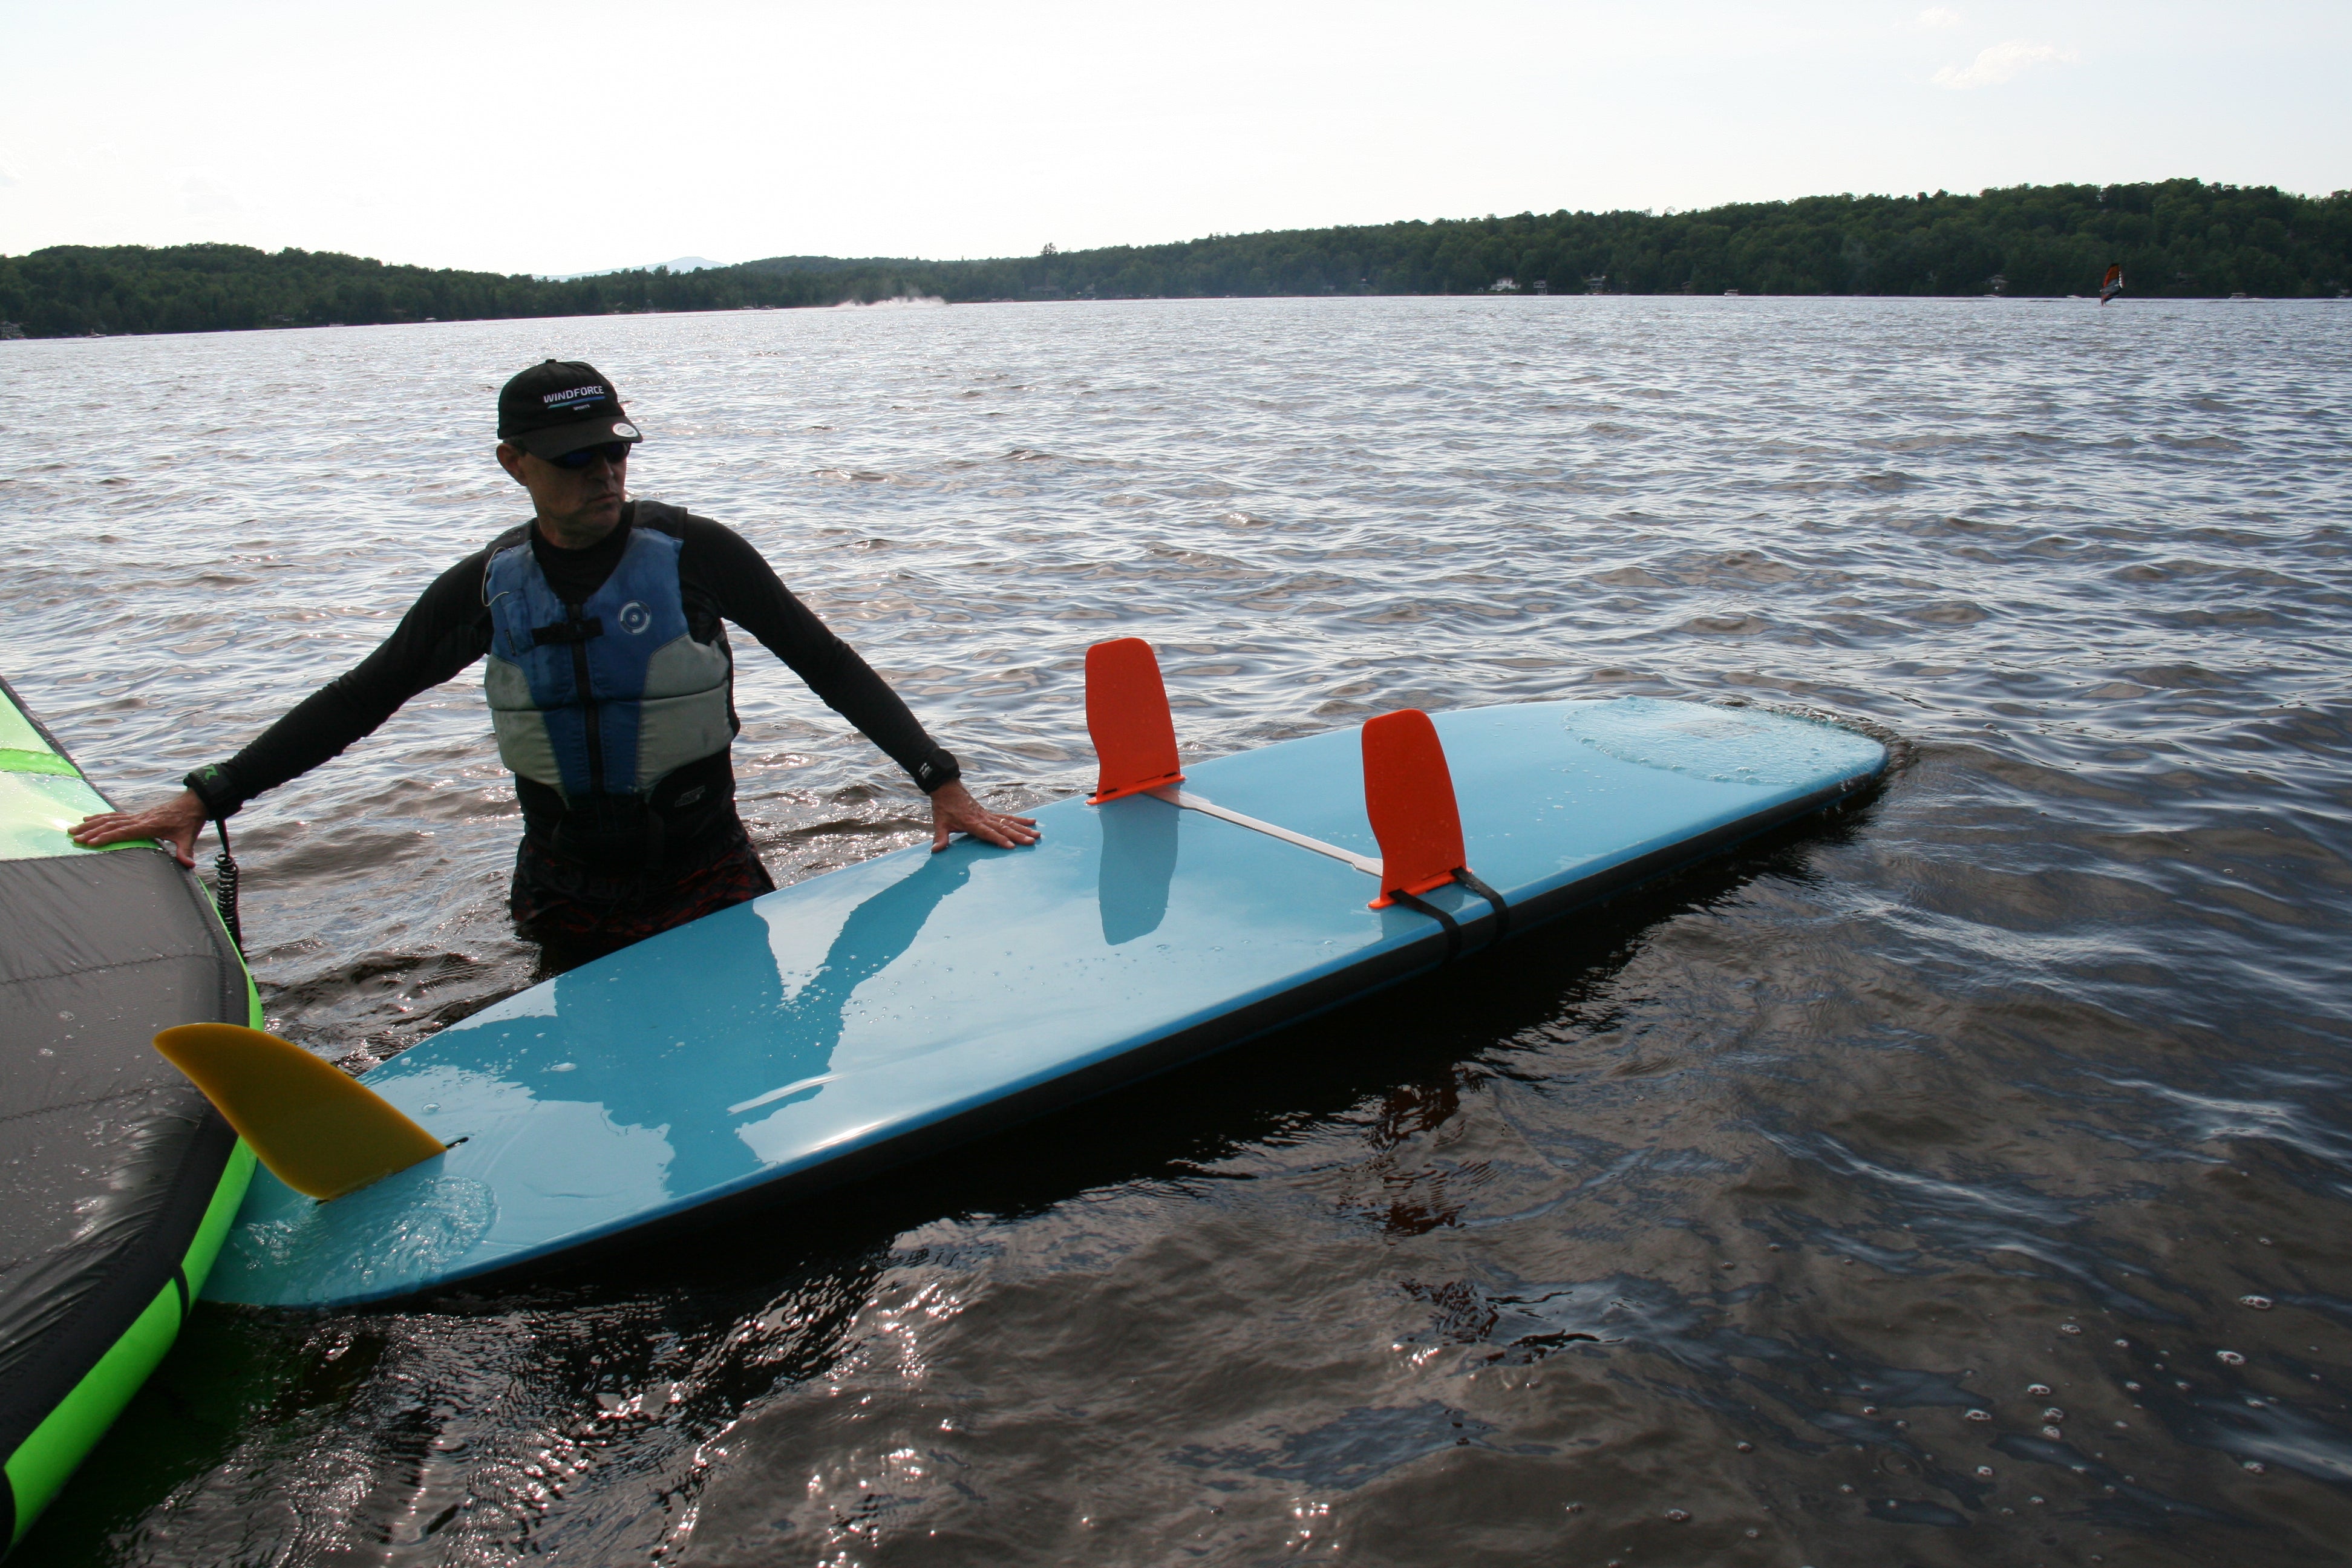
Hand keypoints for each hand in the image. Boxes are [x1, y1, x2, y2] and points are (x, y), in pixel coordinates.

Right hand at [71, 788, 209, 867]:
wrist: (193, 803)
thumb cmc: (189, 821)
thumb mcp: (189, 837)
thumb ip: (186, 851)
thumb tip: (189, 865)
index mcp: (149, 825)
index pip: (124, 832)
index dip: (107, 837)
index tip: (91, 843)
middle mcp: (139, 819)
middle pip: (111, 825)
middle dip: (91, 832)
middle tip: (74, 838)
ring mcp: (137, 816)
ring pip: (109, 819)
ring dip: (90, 824)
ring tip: (73, 829)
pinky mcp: (137, 815)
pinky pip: (114, 815)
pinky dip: (100, 817)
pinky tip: (88, 819)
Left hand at [929, 781, 1039, 853]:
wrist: (946, 787)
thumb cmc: (943, 806)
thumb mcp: (939, 822)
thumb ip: (940, 837)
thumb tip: (935, 850)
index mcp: (972, 822)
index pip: (988, 833)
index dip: (999, 840)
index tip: (1011, 846)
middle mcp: (983, 818)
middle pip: (1003, 828)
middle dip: (1018, 835)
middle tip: (1032, 841)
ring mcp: (988, 815)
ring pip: (1009, 822)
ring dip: (1023, 828)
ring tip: (1037, 833)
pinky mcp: (989, 813)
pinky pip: (1007, 817)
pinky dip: (1020, 819)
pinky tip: (1031, 821)